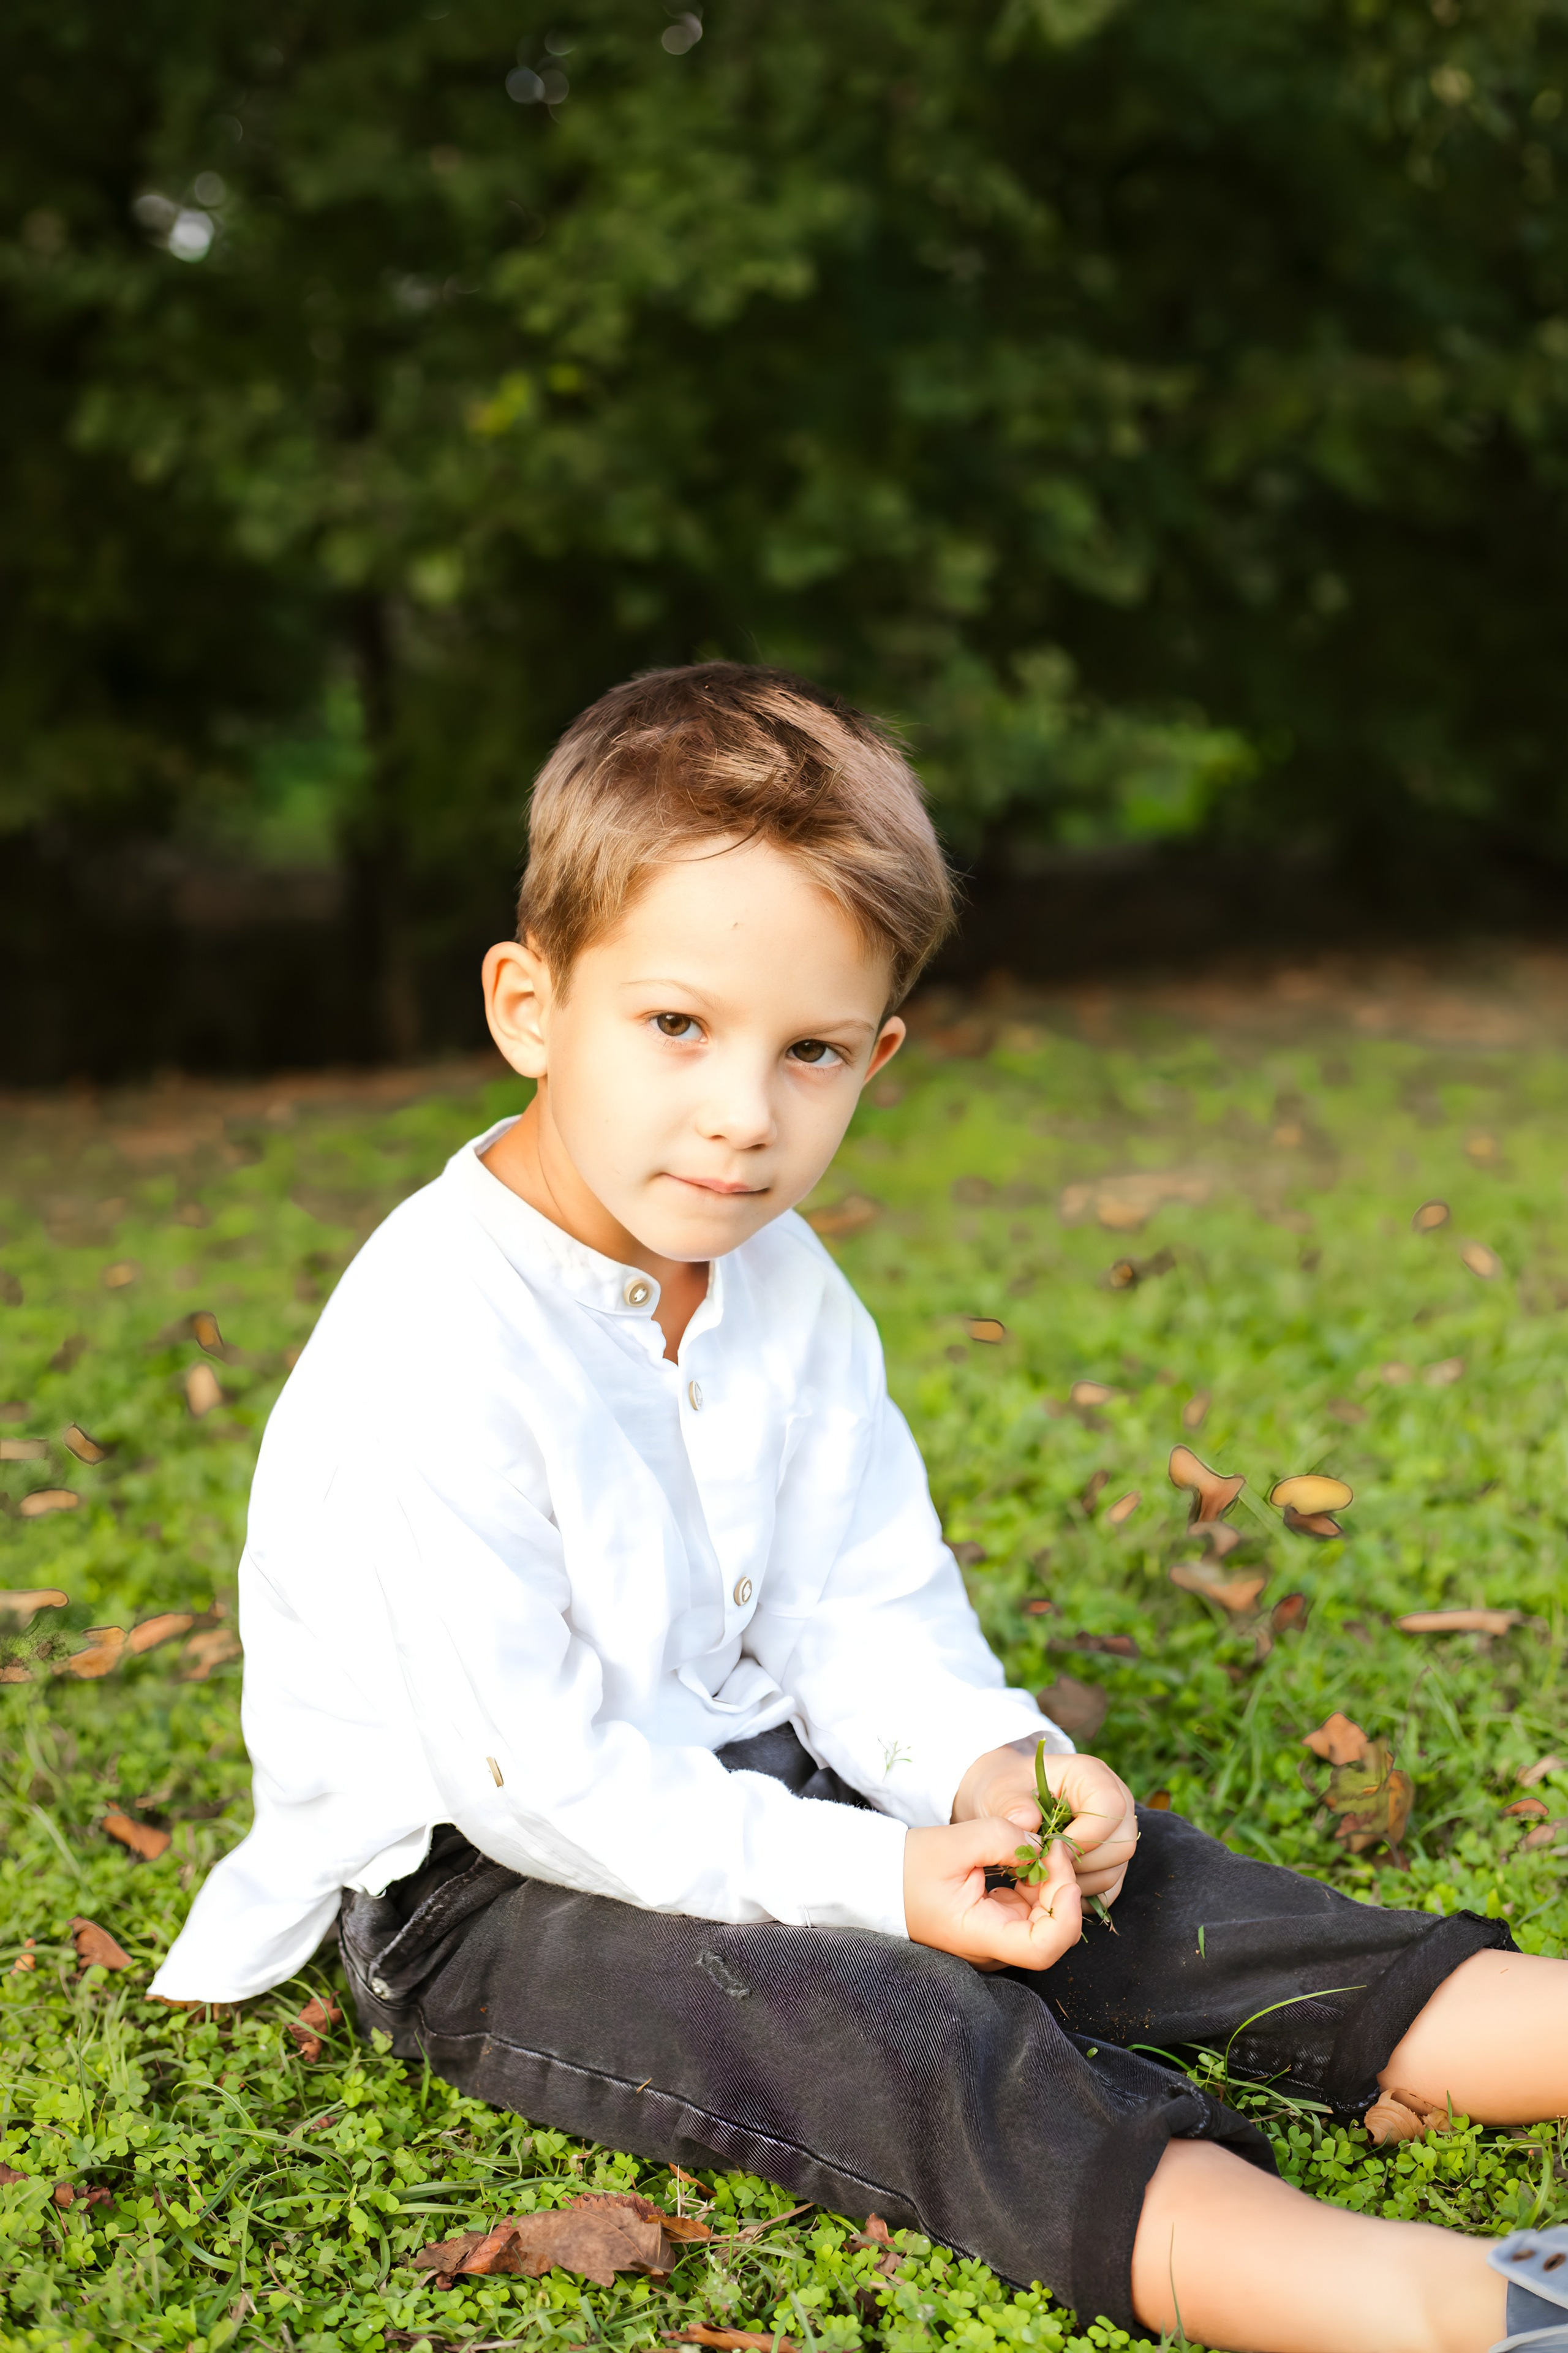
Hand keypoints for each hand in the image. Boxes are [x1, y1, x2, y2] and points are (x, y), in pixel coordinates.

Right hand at [903, 1818, 1082, 1971]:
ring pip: (1048, 1920)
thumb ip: (1002, 1837)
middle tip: (1052, 1846)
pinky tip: (1024, 1859)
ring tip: (1037, 1847)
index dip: (1066, 1916)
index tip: (1064, 1875)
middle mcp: (994, 1947)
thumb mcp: (954, 1842)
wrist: (882, 1880)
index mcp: (980, 1936)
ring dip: (1052, 1883)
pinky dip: (1038, 1883)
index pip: (1042, 1949)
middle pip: (1053, 1932)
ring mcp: (999, 1938)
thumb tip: (1041, 1844)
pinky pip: (1033, 1909)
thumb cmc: (909, 1867)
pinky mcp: (999, 1924)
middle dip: (1062, 1887)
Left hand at [952, 1744, 1138, 1903]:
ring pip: (1116, 1870)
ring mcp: (1115, 1834)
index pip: (1111, 1807)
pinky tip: (1053, 1887)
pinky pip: (1109, 1888)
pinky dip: (1082, 1894)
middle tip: (1045, 1862)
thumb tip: (1027, 1821)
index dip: (1085, 1833)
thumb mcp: (1001, 1790)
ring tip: (1044, 1872)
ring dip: (1079, 1881)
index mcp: (1092, 1776)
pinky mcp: (1110, 1860)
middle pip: (1122, 1844)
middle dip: (1081, 1863)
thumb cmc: (1007, 1792)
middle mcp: (1114, 1803)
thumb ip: (1012, 1804)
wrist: (1005, 1804)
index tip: (1051, 1845)